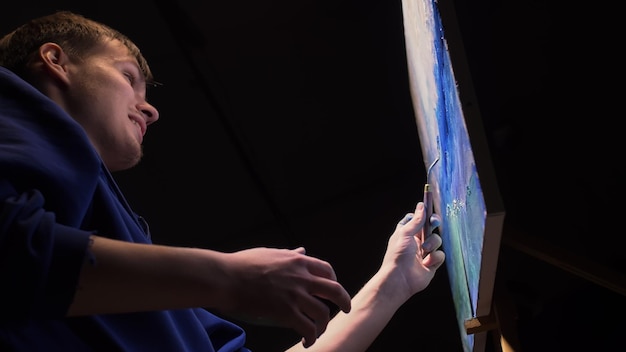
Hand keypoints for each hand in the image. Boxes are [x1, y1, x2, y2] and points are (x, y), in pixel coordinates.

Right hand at [219, 247, 351, 347]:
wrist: (226, 278)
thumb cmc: (242, 265)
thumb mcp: (270, 253)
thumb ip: (289, 255)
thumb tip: (302, 250)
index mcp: (297, 261)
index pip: (326, 270)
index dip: (333, 281)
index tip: (332, 290)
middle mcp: (301, 277)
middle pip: (334, 290)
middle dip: (344, 302)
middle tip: (345, 309)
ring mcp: (295, 295)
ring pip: (322, 313)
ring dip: (323, 325)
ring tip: (318, 332)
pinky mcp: (286, 312)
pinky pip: (308, 328)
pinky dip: (311, 336)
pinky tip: (307, 341)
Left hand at [380, 202, 444, 300]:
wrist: (400, 279)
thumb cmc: (398, 255)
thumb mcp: (405, 233)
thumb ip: (416, 220)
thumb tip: (422, 206)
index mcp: (407, 233)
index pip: (417, 220)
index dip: (423, 215)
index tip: (428, 211)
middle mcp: (416, 242)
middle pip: (430, 228)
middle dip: (433, 224)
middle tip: (434, 222)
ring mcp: (424, 252)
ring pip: (437, 240)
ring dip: (432, 243)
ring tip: (424, 251)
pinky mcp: (432, 264)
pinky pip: (440, 255)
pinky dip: (434, 258)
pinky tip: (426, 264)